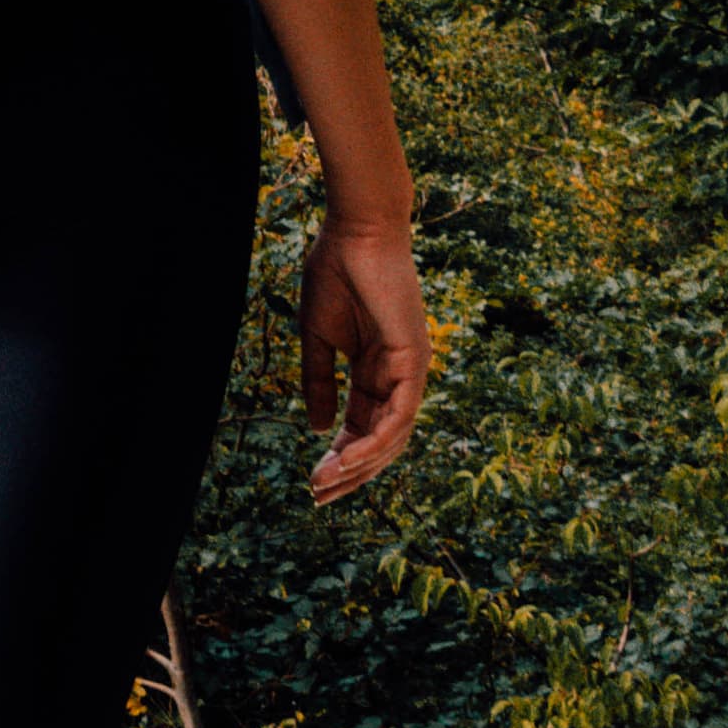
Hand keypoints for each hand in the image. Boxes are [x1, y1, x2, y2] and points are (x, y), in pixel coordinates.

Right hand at [299, 218, 429, 502]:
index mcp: (378, 371)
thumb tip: (319, 428)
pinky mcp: (415, 360)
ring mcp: (411, 370)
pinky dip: (375, 440)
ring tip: (325, 482)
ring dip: (360, 464)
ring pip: (393, 436)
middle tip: (318, 495)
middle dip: (352, 472)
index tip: (313, 479)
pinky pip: (400, 414)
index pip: (364, 427)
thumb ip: (321, 381)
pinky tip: (347, 456)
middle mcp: (401, 376)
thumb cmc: (336, 273)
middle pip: (383, 441)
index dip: (339, 455)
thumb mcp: (318, 337)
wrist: (355, 232)